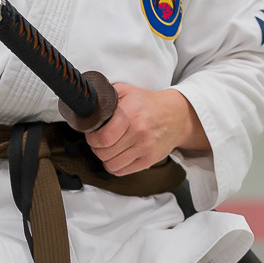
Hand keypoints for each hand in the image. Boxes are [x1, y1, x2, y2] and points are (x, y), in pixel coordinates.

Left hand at [85, 84, 209, 176]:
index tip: (93, 134)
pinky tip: (119, 156)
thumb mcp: (127, 91)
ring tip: (109, 149)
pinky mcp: (149, 160)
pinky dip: (116, 166)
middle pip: (103, 153)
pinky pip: (122, 171)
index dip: (92, 138)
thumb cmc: (147, 103)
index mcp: (130, 114)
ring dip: (106, 158)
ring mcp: (144, 148)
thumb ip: (106, 96)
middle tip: (100, 141)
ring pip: (111, 165)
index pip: (102, 138)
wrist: (176, 115)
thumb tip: (87, 105)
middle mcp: (138, 132)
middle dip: (97, 148)